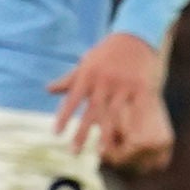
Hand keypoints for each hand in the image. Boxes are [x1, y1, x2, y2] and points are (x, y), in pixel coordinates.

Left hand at [48, 31, 168, 166]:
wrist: (136, 36)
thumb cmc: (107, 52)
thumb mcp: (86, 63)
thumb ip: (69, 79)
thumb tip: (48, 90)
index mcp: (87, 75)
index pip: (72, 100)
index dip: (64, 117)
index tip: (56, 134)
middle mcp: (103, 81)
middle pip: (91, 112)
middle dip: (81, 133)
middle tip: (73, 152)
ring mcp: (123, 85)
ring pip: (112, 114)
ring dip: (106, 135)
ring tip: (99, 153)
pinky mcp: (141, 86)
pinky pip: (135, 110)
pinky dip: (132, 124)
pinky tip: (130, 139)